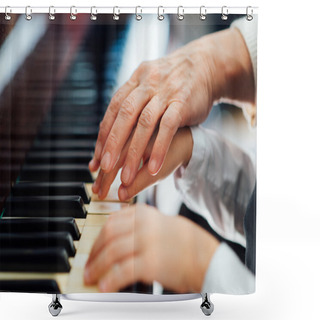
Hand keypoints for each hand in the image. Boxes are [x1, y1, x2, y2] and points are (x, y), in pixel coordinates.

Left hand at [84, 204, 218, 292]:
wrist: (204, 255)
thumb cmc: (182, 241)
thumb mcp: (158, 222)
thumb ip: (137, 224)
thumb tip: (113, 237)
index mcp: (144, 213)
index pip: (111, 221)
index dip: (98, 237)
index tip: (93, 249)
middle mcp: (143, 224)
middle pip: (108, 235)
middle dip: (94, 252)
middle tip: (88, 265)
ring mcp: (147, 242)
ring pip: (112, 253)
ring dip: (97, 267)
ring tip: (91, 277)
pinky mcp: (150, 262)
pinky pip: (123, 271)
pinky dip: (110, 280)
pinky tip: (104, 286)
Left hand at [89, 27, 254, 186]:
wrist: (206, 65)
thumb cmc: (174, 82)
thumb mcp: (150, 83)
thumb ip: (133, 100)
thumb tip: (113, 125)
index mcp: (136, 81)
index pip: (114, 109)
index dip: (104, 134)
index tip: (97, 157)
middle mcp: (147, 85)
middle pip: (125, 115)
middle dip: (113, 144)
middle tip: (105, 168)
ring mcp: (166, 93)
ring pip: (145, 123)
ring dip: (133, 152)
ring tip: (127, 176)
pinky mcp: (183, 102)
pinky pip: (168, 127)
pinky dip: (159, 148)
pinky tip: (152, 167)